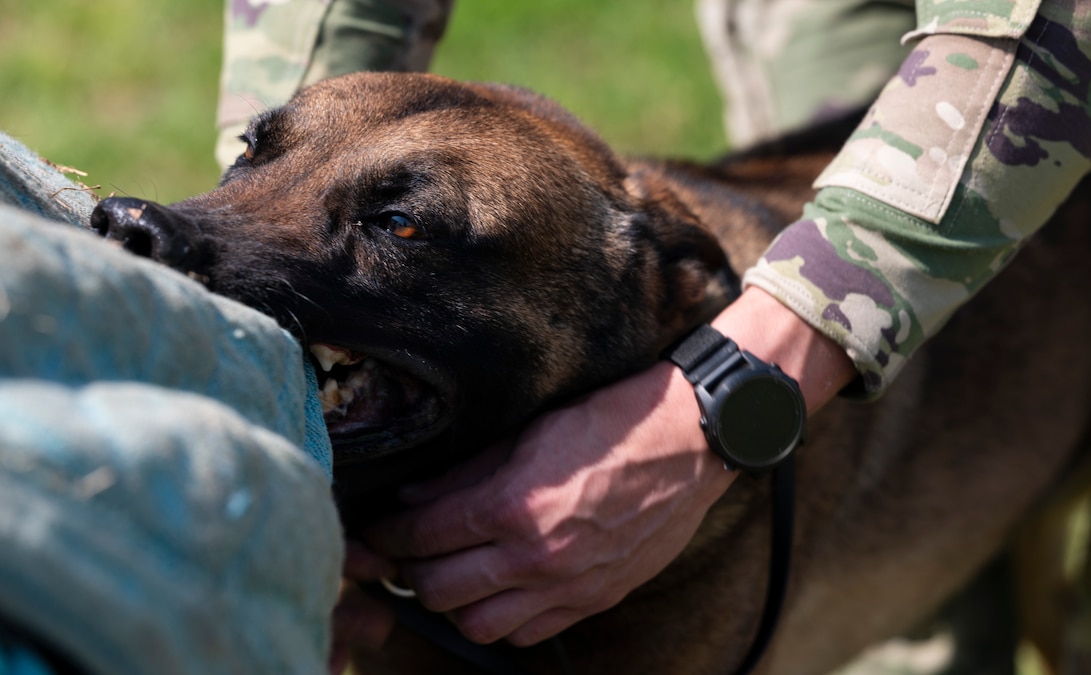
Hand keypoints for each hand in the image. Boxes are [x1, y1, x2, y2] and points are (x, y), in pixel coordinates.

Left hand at [357, 287, 854, 646]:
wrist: (692, 442)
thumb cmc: (614, 422)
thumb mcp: (530, 431)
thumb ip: (467, 472)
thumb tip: (412, 497)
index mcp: (513, 503)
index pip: (421, 536)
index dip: (388, 534)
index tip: (378, 527)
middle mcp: (536, 554)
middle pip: (438, 589)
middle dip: (411, 570)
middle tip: (407, 550)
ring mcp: (567, 583)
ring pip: (476, 624)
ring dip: (454, 601)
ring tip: (453, 571)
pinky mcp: (594, 598)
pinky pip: (527, 634)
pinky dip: (502, 619)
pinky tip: (500, 588)